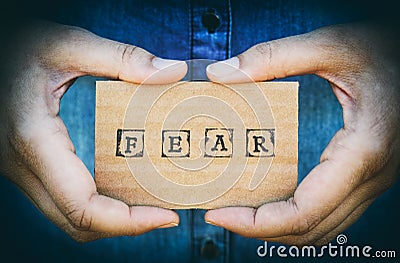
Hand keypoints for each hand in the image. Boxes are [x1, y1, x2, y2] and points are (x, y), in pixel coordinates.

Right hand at [0, 21, 186, 241]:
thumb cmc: (16, 46)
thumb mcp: (67, 44)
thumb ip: (121, 58)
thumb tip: (170, 74)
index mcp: (35, 141)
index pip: (83, 207)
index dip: (129, 222)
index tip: (166, 215)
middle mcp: (24, 166)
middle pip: (79, 223)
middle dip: (127, 225)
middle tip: (165, 210)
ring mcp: (23, 170)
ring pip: (71, 217)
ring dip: (113, 218)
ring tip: (150, 201)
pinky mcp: (30, 166)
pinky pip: (66, 200)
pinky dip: (99, 204)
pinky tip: (123, 185)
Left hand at [205, 22, 399, 244]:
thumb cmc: (384, 50)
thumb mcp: (331, 45)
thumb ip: (274, 57)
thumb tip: (220, 74)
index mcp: (362, 150)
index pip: (304, 212)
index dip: (256, 223)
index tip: (218, 213)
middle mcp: (371, 176)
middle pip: (308, 229)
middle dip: (258, 228)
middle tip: (220, 211)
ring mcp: (371, 179)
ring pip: (320, 228)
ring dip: (276, 226)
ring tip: (238, 208)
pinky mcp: (364, 175)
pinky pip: (328, 212)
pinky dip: (294, 215)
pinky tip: (269, 197)